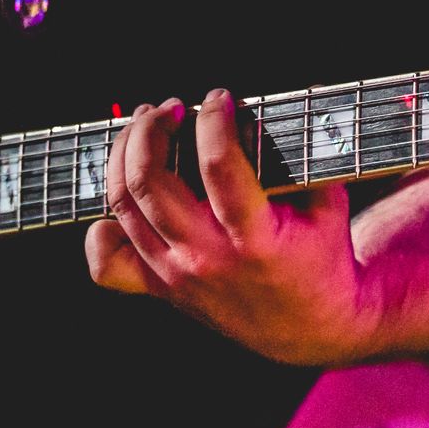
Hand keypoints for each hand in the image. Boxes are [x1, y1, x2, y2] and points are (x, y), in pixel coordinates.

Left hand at [84, 89, 380, 365]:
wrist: (309, 329)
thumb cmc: (319, 257)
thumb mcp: (326, 205)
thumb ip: (303, 157)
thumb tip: (283, 100)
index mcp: (255, 241)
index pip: (220, 166)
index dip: (214, 119)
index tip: (218, 98)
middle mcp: (206, 259)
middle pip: (149, 182)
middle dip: (152, 129)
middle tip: (170, 107)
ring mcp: (176, 276)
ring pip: (123, 206)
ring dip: (125, 153)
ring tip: (144, 124)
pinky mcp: (159, 288)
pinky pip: (107, 263)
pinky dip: (102, 227)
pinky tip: (122, 195)